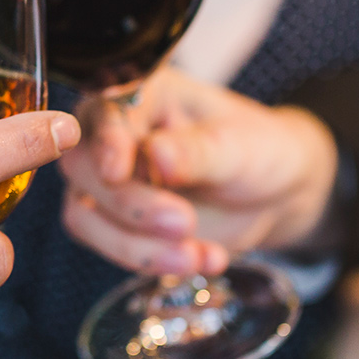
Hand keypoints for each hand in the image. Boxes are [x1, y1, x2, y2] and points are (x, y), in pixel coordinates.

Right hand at [59, 69, 336, 274]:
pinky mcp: (117, 224)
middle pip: (82, 168)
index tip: (117, 171)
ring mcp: (111, 184)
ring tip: (197, 256)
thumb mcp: (239, 145)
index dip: (106, 143)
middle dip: (128, 204)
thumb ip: (196, 150)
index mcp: (143, 96)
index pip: (105, 114)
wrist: (275, 194)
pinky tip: (205, 259)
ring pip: (85, 217)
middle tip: (183, 223)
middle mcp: (114, 136)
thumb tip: (155, 153)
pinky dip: (154, 261)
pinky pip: (112, 248)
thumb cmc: (257, 150)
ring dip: (136, 246)